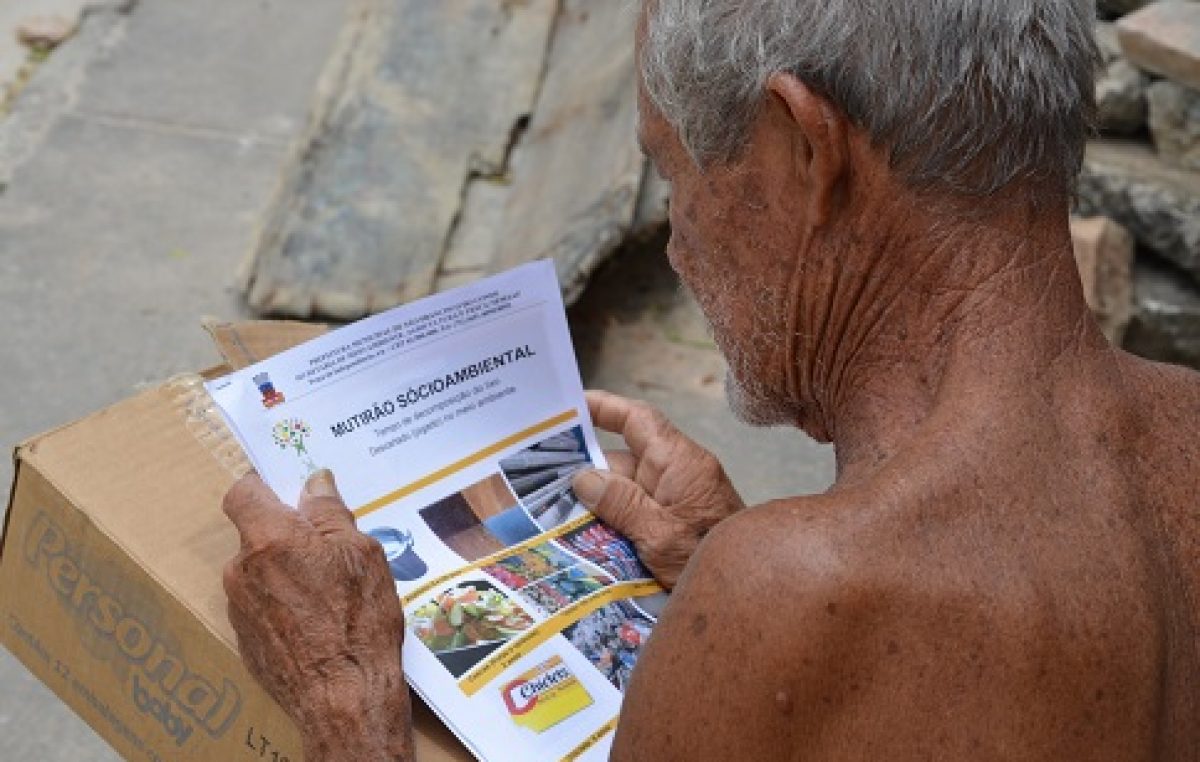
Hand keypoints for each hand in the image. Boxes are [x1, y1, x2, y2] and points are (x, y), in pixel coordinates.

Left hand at [222, 470, 412, 761]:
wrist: (344, 695)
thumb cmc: (358, 620)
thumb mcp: (360, 553)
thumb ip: (331, 513)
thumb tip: (315, 483)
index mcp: (269, 539)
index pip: (243, 492)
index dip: (263, 485)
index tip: (287, 487)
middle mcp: (242, 570)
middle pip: (256, 534)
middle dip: (288, 533)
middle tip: (329, 545)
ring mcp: (239, 608)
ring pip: (260, 571)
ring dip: (287, 571)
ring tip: (331, 590)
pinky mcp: (246, 641)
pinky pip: (262, 606)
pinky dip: (285, 604)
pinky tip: (319, 620)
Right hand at [572, 391, 745, 589]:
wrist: (749, 599)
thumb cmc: (712, 560)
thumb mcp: (660, 534)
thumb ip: (621, 504)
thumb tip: (584, 478)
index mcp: (679, 462)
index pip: (639, 421)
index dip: (605, 408)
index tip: (572, 405)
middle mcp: (676, 475)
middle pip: (623, 462)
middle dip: (588, 474)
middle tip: (544, 485)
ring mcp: (675, 500)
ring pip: (625, 492)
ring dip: (596, 506)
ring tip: (556, 519)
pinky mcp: (674, 525)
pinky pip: (635, 514)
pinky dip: (611, 525)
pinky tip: (584, 541)